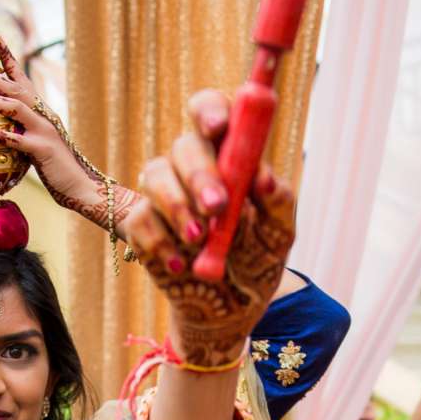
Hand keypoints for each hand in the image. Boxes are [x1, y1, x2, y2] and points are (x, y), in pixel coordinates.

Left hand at [0, 51, 123, 229]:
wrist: (79, 184)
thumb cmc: (53, 165)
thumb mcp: (33, 140)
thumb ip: (18, 128)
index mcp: (39, 109)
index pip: (20, 76)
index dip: (6, 56)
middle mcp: (42, 114)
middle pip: (13, 86)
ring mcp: (43, 130)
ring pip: (14, 107)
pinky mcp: (42, 149)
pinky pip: (16, 139)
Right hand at [122, 90, 298, 367]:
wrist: (234, 308)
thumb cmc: (259, 258)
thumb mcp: (280, 233)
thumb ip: (278, 202)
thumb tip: (264, 177)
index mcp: (230, 155)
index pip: (213, 111)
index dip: (211, 111)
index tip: (219, 129)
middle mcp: (194, 166)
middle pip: (184, 146)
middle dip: (199, 174)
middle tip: (216, 206)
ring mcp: (165, 194)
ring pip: (155, 175)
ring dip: (177, 206)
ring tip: (199, 239)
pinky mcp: (143, 224)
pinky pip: (140, 219)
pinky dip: (159, 242)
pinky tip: (180, 264)